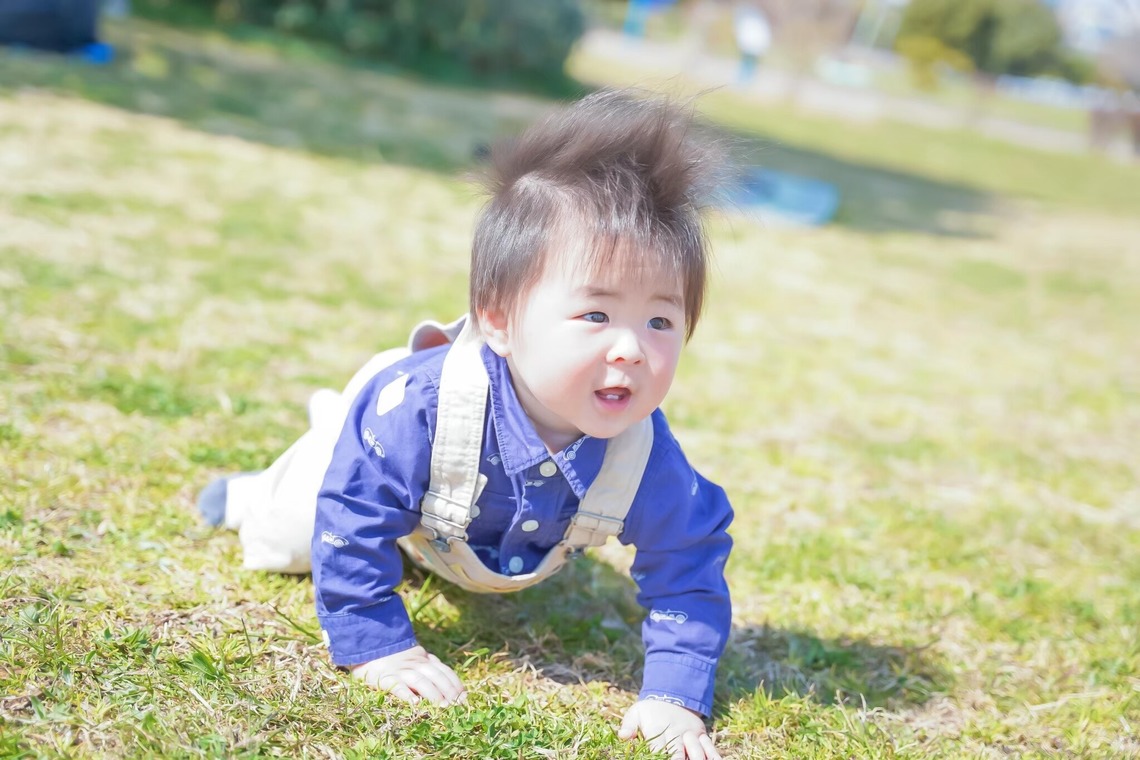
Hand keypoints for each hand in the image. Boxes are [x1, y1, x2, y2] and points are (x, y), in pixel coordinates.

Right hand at [350, 645, 465, 705]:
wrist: (370, 649)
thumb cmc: (398, 660)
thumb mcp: (417, 659)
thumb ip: (432, 668)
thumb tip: (453, 686)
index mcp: (425, 660)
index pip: (444, 670)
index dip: (455, 683)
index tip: (464, 697)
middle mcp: (415, 664)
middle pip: (435, 675)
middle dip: (448, 690)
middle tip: (456, 705)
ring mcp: (400, 671)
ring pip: (420, 680)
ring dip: (433, 693)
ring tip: (442, 707)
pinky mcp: (385, 678)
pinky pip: (397, 686)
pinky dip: (406, 694)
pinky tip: (414, 704)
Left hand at [618, 700, 721, 758]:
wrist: (672, 695)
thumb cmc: (650, 711)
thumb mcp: (636, 713)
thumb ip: (629, 725)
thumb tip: (622, 736)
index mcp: (657, 729)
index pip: (657, 749)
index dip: (659, 758)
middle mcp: (676, 733)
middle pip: (678, 753)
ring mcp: (690, 734)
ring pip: (697, 751)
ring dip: (697, 758)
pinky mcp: (701, 735)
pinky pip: (710, 747)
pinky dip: (713, 756)